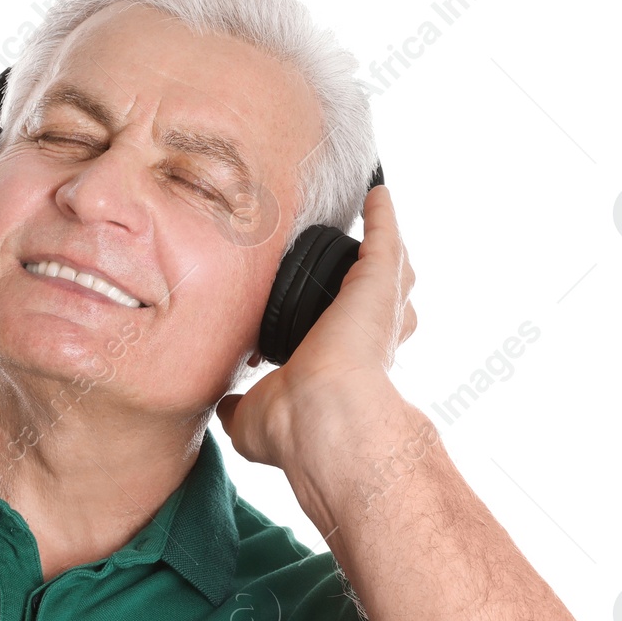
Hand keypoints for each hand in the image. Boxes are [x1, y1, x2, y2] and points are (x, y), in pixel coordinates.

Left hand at [216, 184, 416, 471]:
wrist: (321, 417)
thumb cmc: (292, 427)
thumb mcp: (252, 418)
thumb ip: (240, 406)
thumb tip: (226, 407)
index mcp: (347, 368)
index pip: (355, 341)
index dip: (353, 330)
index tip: (340, 320)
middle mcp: (372, 339)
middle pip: (389, 302)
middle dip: (387, 285)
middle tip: (375, 262)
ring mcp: (380, 308)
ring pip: (395, 270)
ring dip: (390, 247)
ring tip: (379, 220)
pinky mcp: (378, 281)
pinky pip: (384, 236)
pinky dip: (382, 214)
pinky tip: (376, 193)